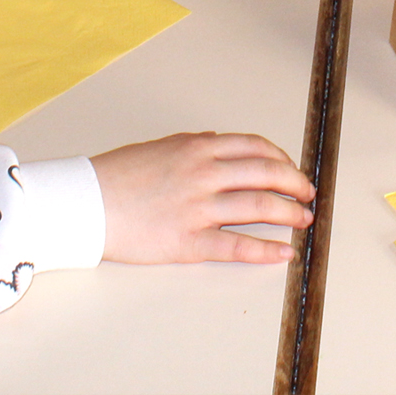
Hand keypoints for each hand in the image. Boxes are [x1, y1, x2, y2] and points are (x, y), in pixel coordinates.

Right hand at [92, 132, 313, 264]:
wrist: (88, 203)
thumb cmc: (119, 175)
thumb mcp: (161, 147)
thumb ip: (193, 145)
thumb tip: (218, 143)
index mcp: (197, 148)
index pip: (254, 148)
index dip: (281, 159)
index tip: (292, 169)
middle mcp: (204, 173)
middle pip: (265, 174)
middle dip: (294, 184)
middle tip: (307, 195)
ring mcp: (198, 208)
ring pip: (258, 207)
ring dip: (288, 214)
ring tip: (303, 221)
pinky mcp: (189, 242)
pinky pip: (236, 246)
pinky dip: (265, 250)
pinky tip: (282, 252)